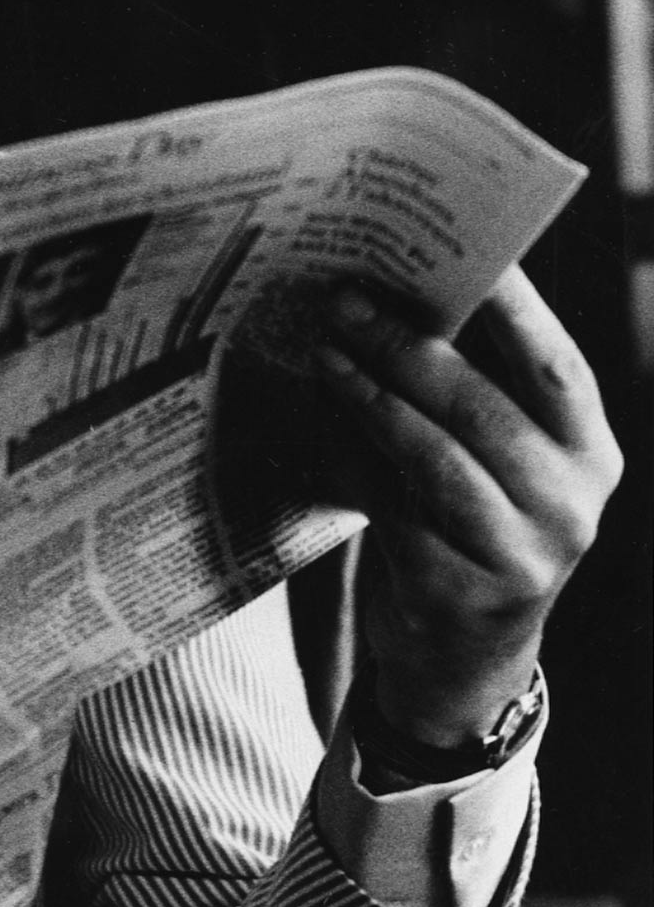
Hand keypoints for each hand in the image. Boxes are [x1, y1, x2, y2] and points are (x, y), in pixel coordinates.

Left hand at [315, 267, 621, 745]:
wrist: (459, 656)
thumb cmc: (467, 527)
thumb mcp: (492, 462)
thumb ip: (468, 392)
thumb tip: (390, 293)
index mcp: (589, 454)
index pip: (556, 365)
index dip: (511, 306)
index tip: (458, 250)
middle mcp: (571, 503)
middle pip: (483, 406)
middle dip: (408, 346)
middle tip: (347, 300)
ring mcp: (520, 554)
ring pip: (433, 455)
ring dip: (369, 397)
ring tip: (324, 353)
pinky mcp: (458, 590)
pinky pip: (390, 505)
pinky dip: (348, 459)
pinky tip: (317, 424)